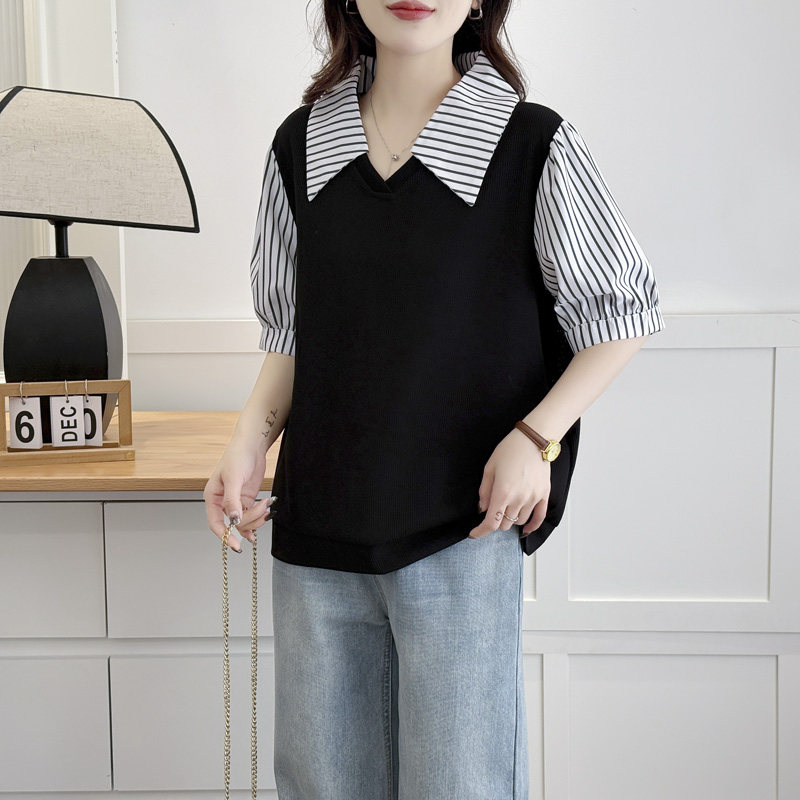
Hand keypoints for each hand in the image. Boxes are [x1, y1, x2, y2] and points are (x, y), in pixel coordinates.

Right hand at [204, 437, 275, 551]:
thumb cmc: (237, 456)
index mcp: (212, 497)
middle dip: (250, 520)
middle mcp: (223, 502)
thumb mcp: (234, 478)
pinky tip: (267, 514)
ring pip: (245, 522)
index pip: (215, 523)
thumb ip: (232, 501)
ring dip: (257, 519)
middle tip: (263, 509)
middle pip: (234, 524)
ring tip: (267, 506)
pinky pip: (252, 515)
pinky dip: (260, 517)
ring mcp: (236, 502)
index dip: (225, 536)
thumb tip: (233, 521)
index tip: (236, 546)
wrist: (252, 445)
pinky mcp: (247, 499)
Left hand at [468, 427, 550, 537]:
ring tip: (507, 509)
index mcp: (502, 492)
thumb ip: (484, 491)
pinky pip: (539, 518)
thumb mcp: (489, 468)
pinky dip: (532, 526)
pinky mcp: (544, 495)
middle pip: (504, 524)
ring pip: (519, 522)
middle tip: (492, 511)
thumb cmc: (510, 450)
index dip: (480, 532)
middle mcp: (519, 499)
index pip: (491, 523)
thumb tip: (483, 508)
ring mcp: (533, 498)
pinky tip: (526, 529)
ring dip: (510, 520)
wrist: (534, 439)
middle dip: (495, 522)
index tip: (473, 534)